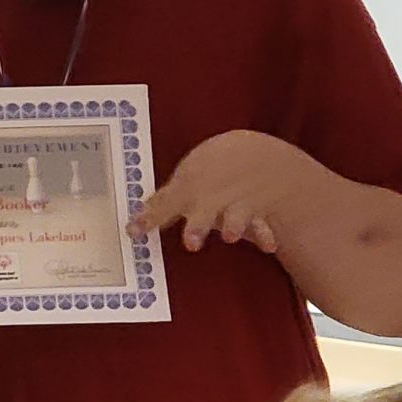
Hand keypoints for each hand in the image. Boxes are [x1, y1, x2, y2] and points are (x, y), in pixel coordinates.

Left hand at [129, 130, 317, 253]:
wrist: (251, 155)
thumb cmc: (210, 170)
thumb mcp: (185, 178)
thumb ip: (163, 202)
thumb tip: (134, 226)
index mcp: (188, 187)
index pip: (164, 204)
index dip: (148, 218)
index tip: (133, 232)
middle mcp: (211, 196)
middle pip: (203, 212)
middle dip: (197, 226)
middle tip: (191, 242)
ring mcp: (235, 203)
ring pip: (235, 216)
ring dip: (233, 225)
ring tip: (230, 235)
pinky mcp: (256, 211)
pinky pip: (263, 224)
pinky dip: (265, 234)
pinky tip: (268, 246)